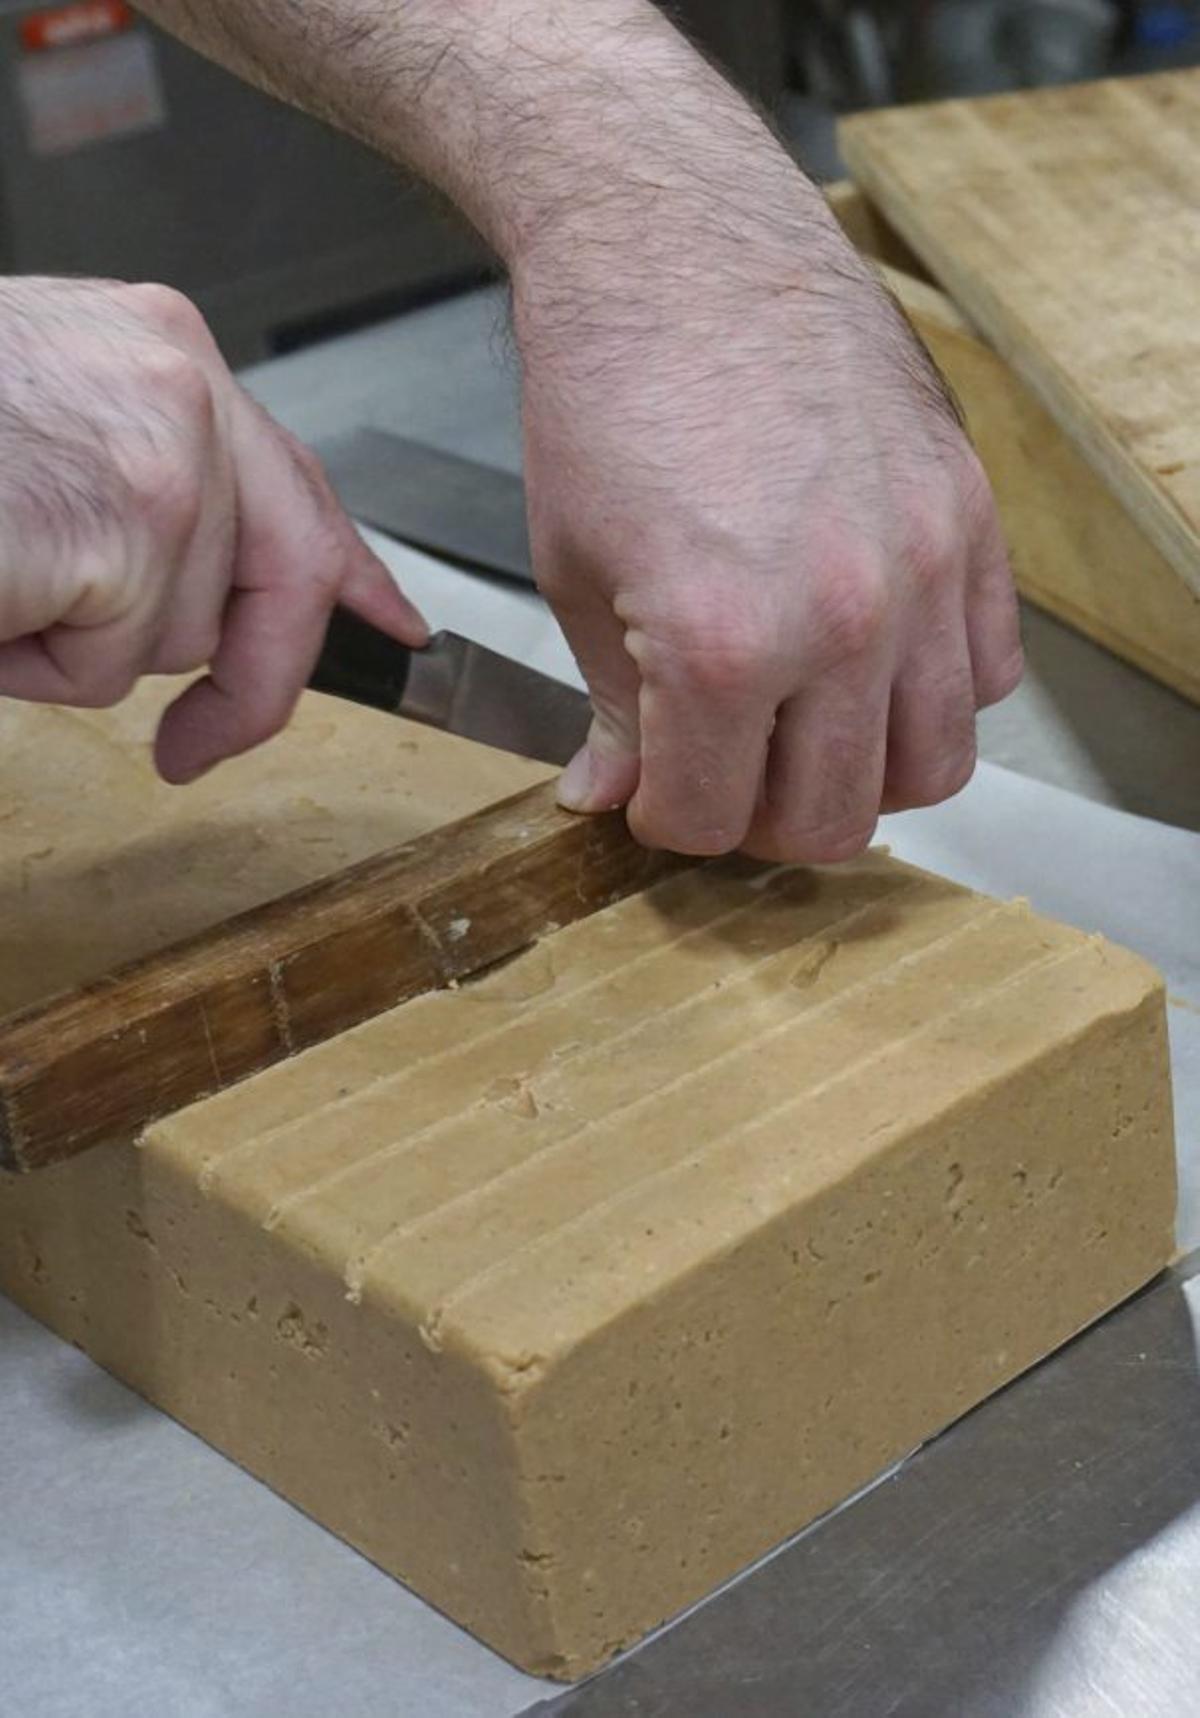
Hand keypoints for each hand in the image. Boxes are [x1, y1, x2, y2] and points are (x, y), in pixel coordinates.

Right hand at [0, 278, 424, 781]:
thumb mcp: (49, 432)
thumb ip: (141, 487)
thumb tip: (203, 592)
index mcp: (158, 348)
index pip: (298, 478)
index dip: (353, 568)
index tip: (392, 624)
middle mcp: (180, 383)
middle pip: (286, 575)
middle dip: (252, 682)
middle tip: (199, 747)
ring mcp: (164, 455)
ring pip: (176, 634)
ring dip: (77, 647)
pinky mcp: (128, 526)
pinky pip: (114, 664)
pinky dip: (35, 663)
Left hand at [518, 201, 1021, 862]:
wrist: (680, 248)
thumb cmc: (609, 389)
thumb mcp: (575, 572)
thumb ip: (613, 708)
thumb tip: (613, 793)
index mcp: (723, 643)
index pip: (711, 819)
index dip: (666, 822)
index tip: (652, 795)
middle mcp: (843, 620)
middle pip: (830, 820)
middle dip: (758, 819)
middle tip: (722, 776)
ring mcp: (924, 570)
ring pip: (932, 769)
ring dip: (858, 779)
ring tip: (800, 737)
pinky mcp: (970, 519)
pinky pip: (987, 674)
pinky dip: (930, 697)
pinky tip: (868, 665)